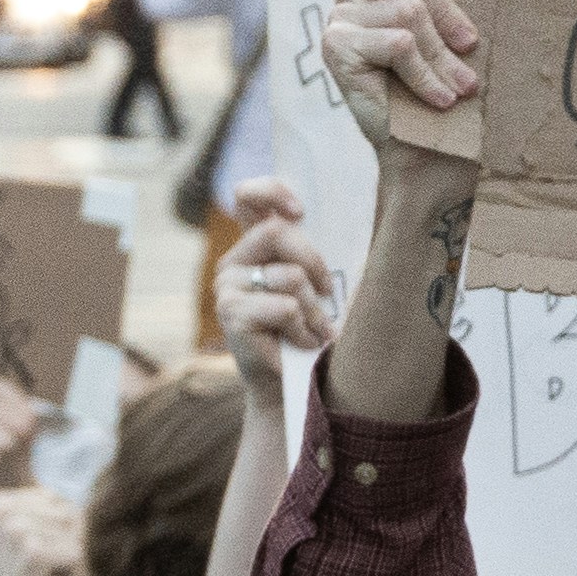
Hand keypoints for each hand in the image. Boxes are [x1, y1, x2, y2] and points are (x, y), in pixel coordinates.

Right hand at [212, 175, 340, 374]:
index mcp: (253, 249)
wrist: (289, 384)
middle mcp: (234, 262)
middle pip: (277, 231)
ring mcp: (227, 286)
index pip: (246, 197)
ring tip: (316, 331)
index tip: (301, 212)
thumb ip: (313, 255)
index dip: (271, 191)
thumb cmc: (310, 329)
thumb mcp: (315, 284)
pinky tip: (301, 343)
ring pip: (290, 277)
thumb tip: (349, 219)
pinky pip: (285, 307)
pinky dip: (304, 329)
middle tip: (327, 294)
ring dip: (315, 310)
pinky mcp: (231, 313)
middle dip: (314, 262)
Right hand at [319, 0, 477, 149]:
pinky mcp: (336, 49)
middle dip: (447, 9)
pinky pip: (398, 43)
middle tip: (470, 47)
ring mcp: (339, 19)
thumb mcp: (458, 30)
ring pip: (408, 9)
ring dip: (441, 54)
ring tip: (460, 86)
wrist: (429, 154)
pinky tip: (439, 99)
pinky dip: (427, 75)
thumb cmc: (451, 88)